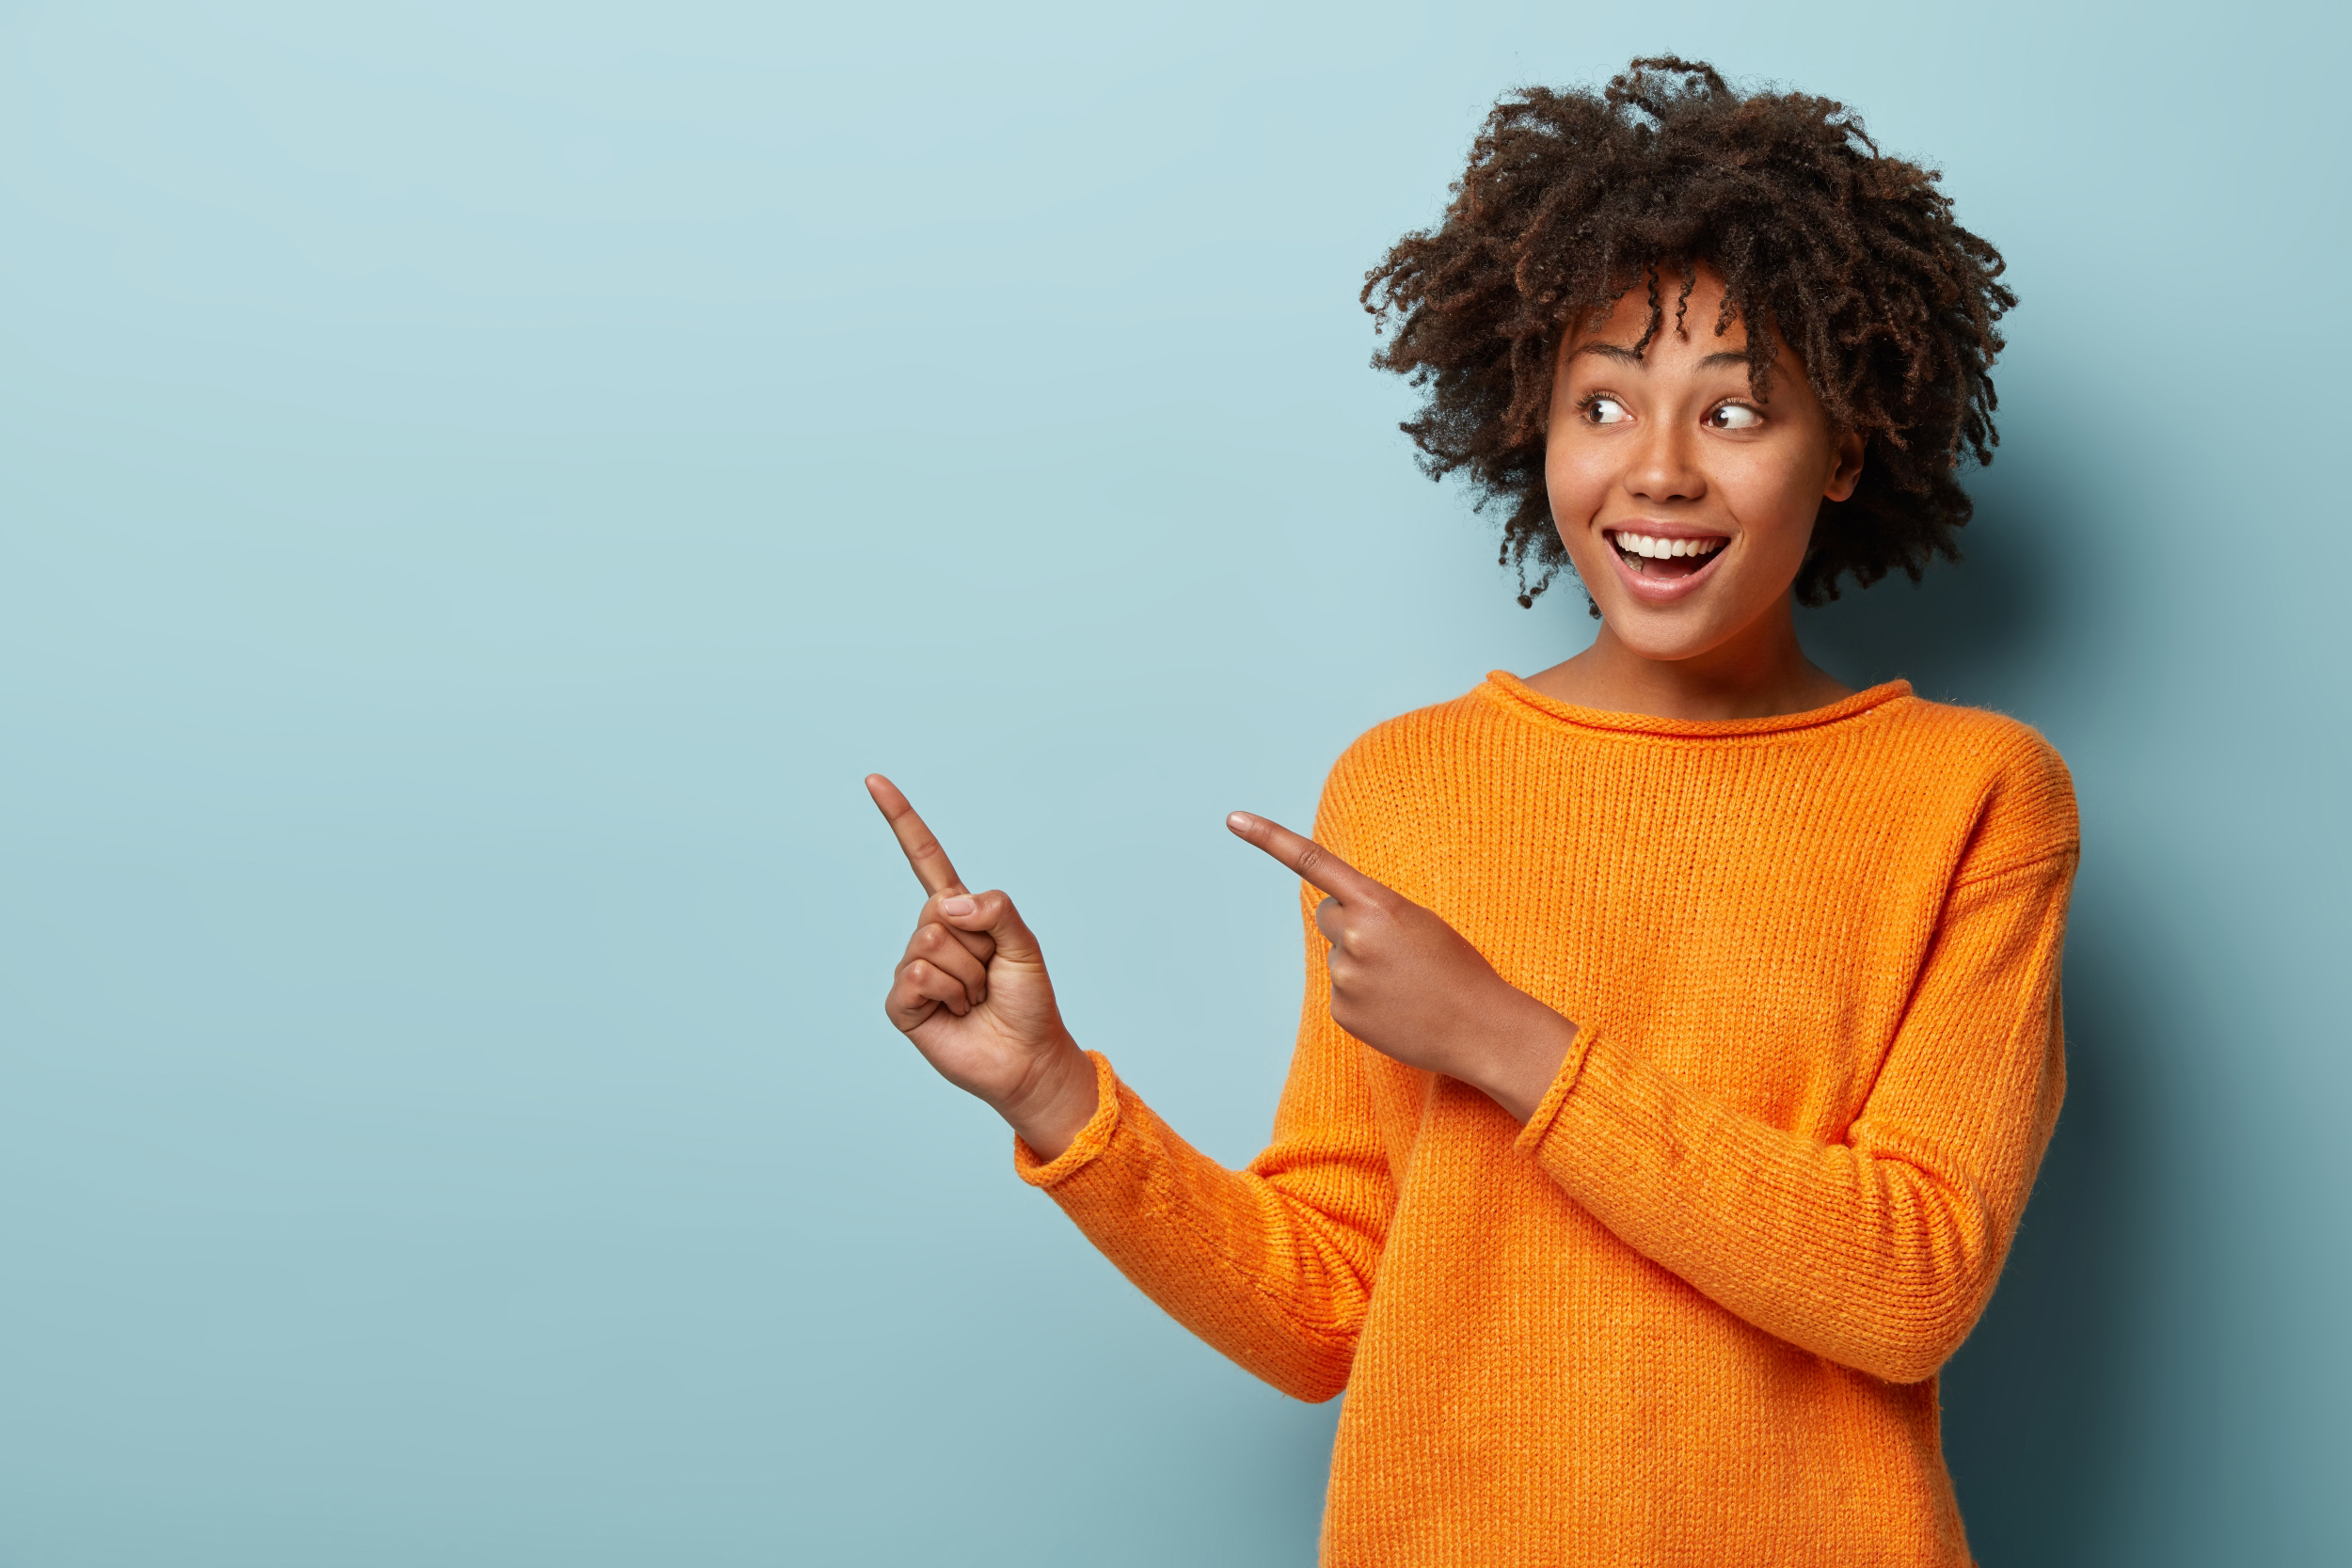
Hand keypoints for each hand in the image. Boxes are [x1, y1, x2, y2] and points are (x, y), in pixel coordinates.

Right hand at [867, 774, 1100, 1158]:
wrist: (1025, 1058)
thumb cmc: (1028, 1001)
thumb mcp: (1024, 945)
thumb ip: (996, 909)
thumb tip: (946, 904)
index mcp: (959, 913)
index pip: (925, 859)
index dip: (901, 819)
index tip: (874, 780)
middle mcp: (930, 935)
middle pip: (938, 911)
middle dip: (977, 945)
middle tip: (989, 977)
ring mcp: (912, 968)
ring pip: (929, 944)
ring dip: (966, 976)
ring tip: (976, 998)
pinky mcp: (901, 1003)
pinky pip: (915, 976)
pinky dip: (945, 994)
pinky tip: (954, 1013)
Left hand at [1226, 811, 1576, 1123]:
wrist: (1480, 1028)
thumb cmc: (1458, 968)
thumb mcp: (1421, 922)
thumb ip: (1374, 912)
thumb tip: (1337, 928)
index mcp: (1379, 903)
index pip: (1314, 862)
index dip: (1269, 838)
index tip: (1233, 818)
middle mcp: (1354, 936)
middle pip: (1328, 915)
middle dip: (1352, 925)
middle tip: (1396, 949)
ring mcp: (1345, 977)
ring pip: (1338, 955)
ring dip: (1363, 963)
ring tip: (1406, 983)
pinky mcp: (1342, 1012)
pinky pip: (1342, 992)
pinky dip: (1364, 996)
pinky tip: (1397, 1006)